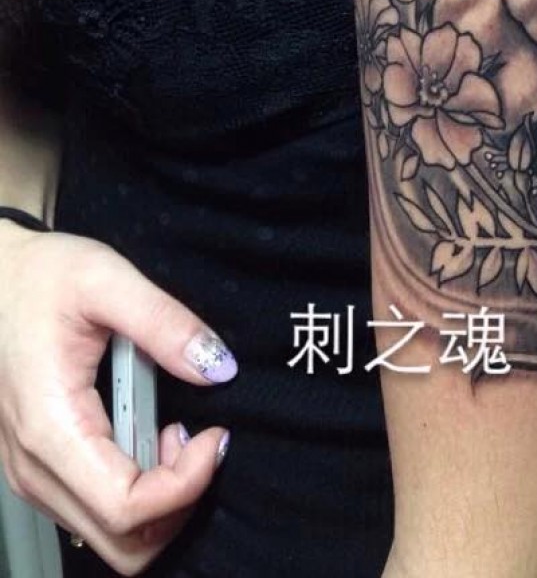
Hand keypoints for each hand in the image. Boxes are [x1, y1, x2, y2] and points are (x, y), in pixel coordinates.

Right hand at [0, 220, 235, 574]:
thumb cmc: (38, 276)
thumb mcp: (106, 279)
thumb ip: (165, 322)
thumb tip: (217, 367)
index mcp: (51, 430)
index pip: (126, 510)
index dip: (187, 485)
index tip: (216, 434)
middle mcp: (36, 468)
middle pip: (123, 543)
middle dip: (180, 502)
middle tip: (200, 438)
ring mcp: (36, 473)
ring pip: (112, 536)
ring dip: (162, 497)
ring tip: (176, 429)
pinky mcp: (44, 466)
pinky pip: (99, 509)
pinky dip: (141, 489)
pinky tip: (152, 431)